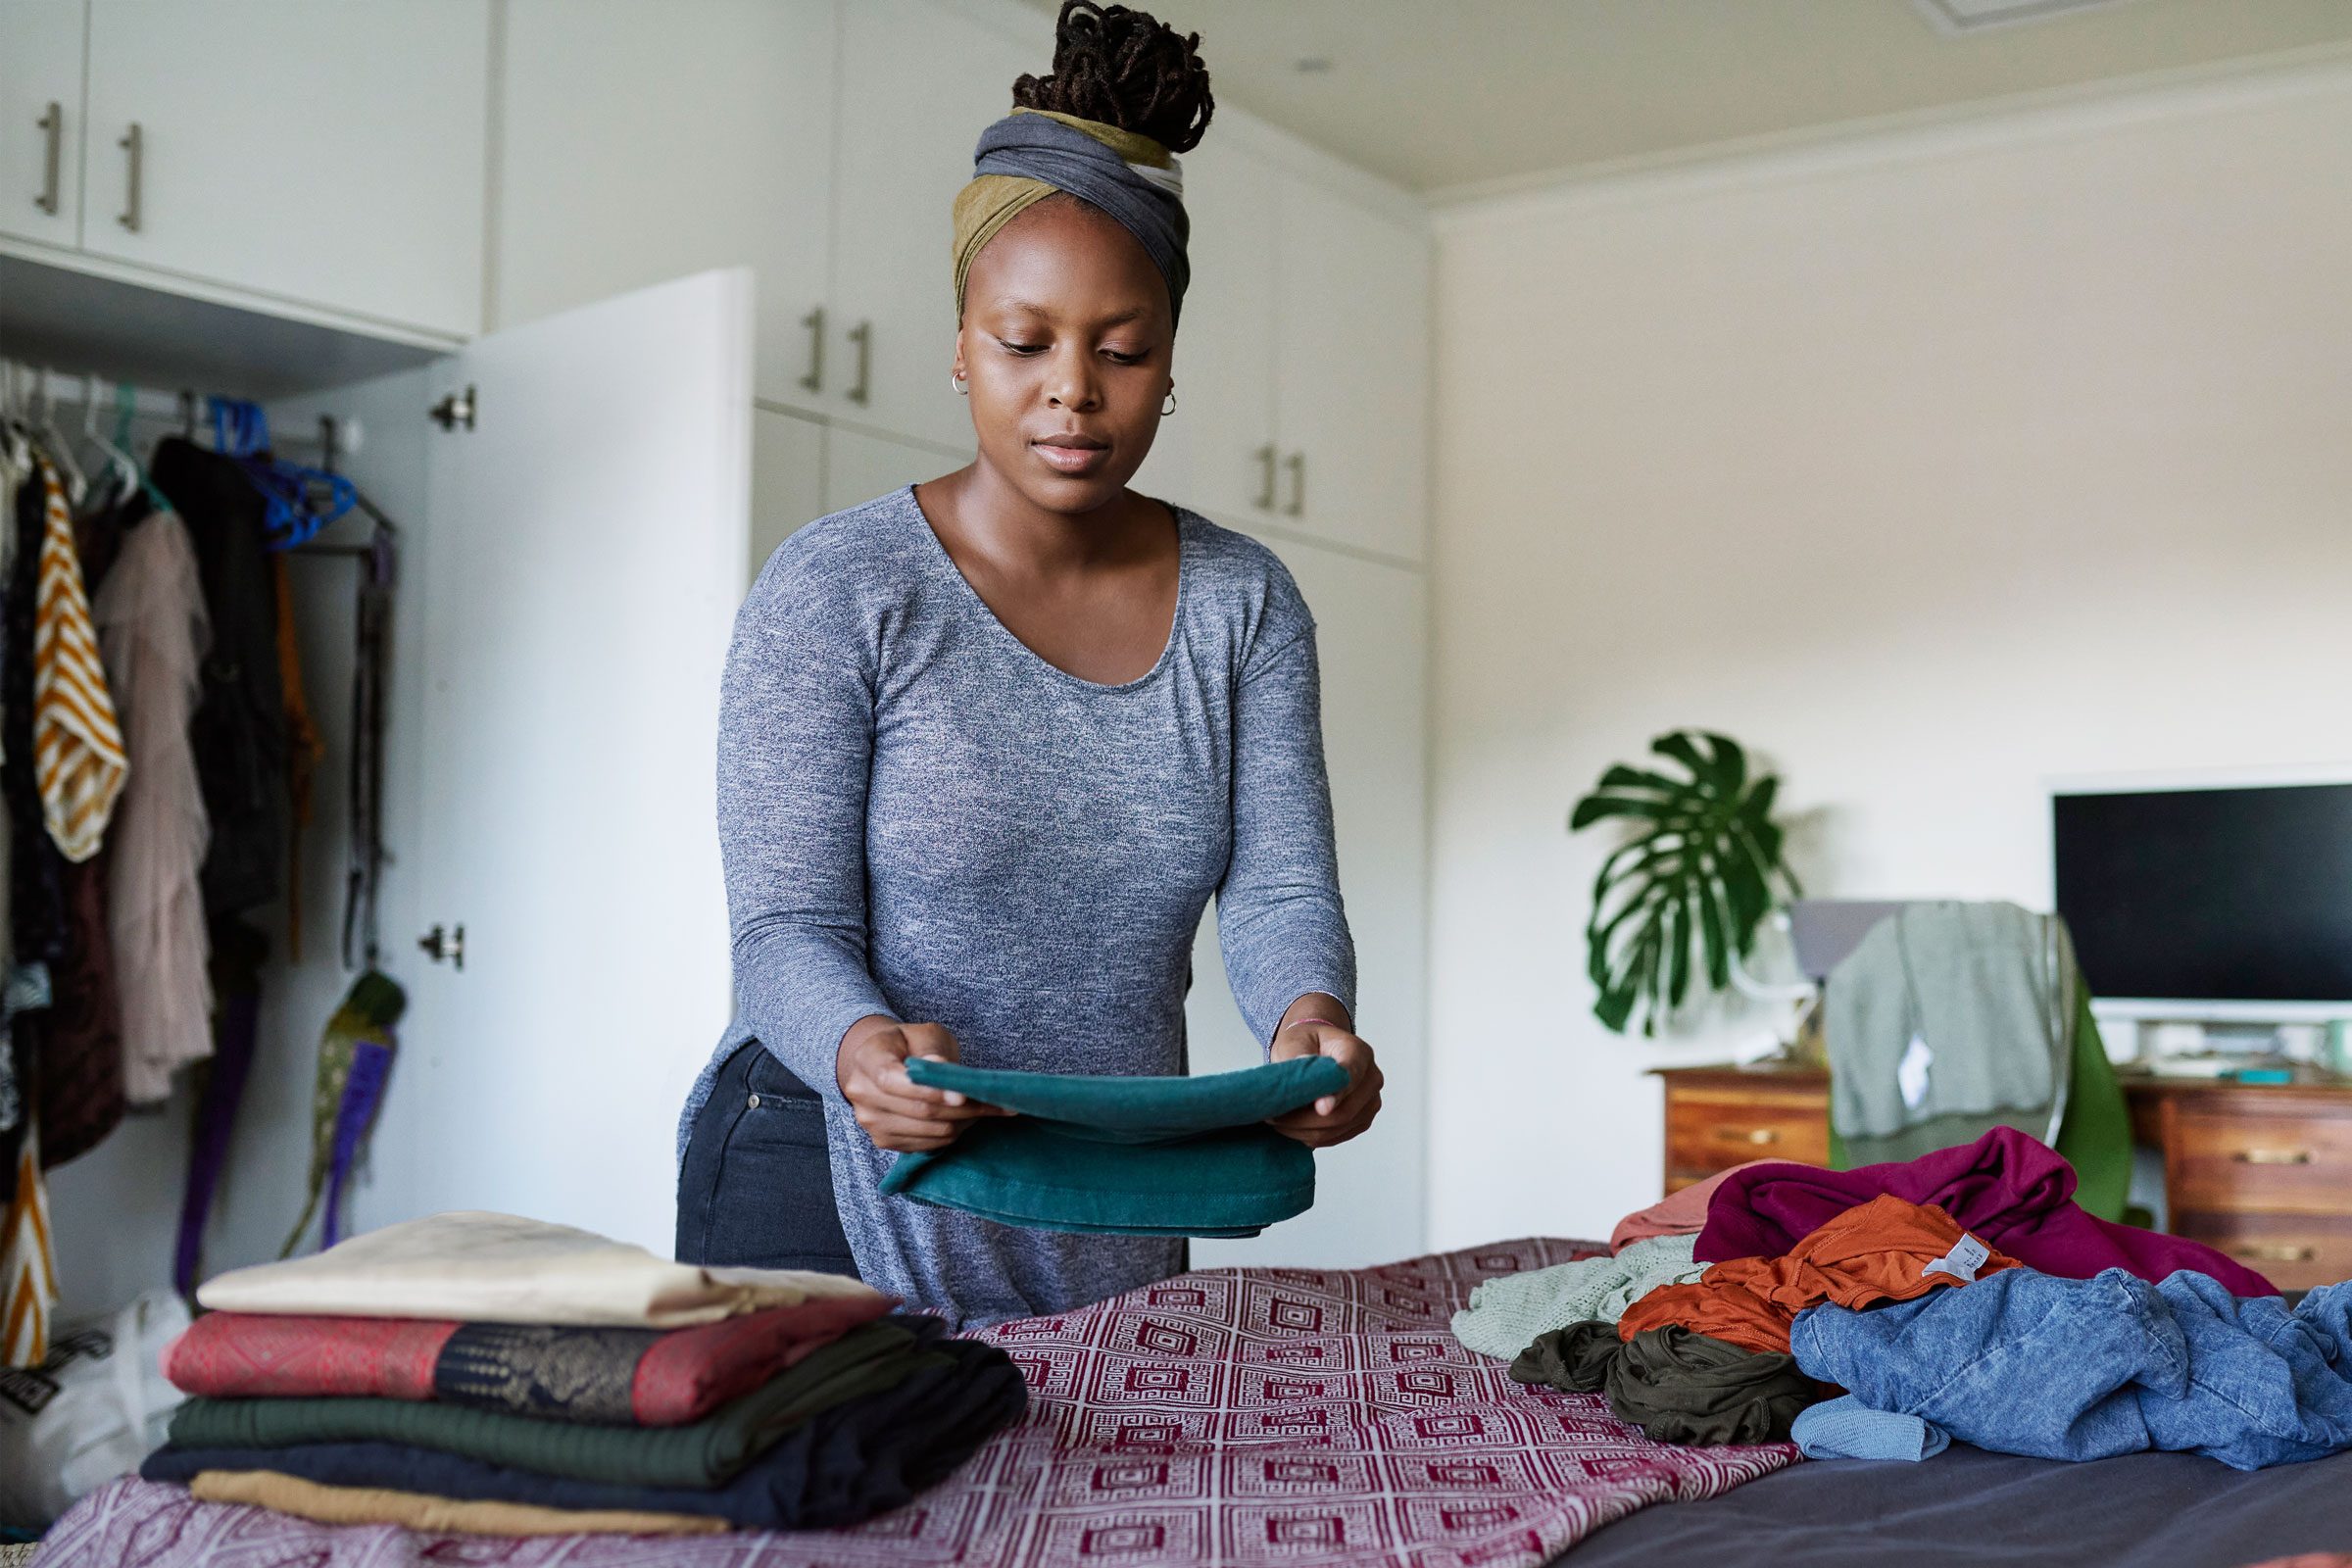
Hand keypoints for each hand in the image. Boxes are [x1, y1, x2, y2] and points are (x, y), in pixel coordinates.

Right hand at [835, 1017, 1012, 1152]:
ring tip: (983, 1107)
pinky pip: (926, 1145)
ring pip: (927, 1131)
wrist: (885, 1062)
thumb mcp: (922, 1033)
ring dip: (962, 1122)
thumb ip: (932, 1049)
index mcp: (868, 1059)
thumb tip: (944, 1074)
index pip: (894, 1081)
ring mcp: (871, 1122)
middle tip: (994, 1101)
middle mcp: (861, 1094)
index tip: (963, 1094)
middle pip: (918, 1110)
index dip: (930, 1091)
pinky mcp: (884, 1141)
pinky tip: (964, 1118)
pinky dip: (951, 1134)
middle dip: (961, 1108)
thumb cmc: (909, 1044)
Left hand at [1266, 1017, 1381, 1147]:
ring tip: (1278, 1121)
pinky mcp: (1362, 1120)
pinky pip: (1336, 1137)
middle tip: (1274, 1117)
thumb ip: (1300, 1056)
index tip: (1320, 1108)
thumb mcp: (1295, 1041)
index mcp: (1358, 1052)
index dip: (1336, 1095)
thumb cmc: (1306, 1043)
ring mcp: (1370, 1102)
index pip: (1351, 1076)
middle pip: (1344, 1111)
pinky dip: (1312, 1137)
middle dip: (1305, 1120)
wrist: (1316, 1050)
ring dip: (1304, 1131)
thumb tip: (1304, 1072)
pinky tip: (1293, 1128)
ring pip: (1338, 1128)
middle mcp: (1371, 1078)